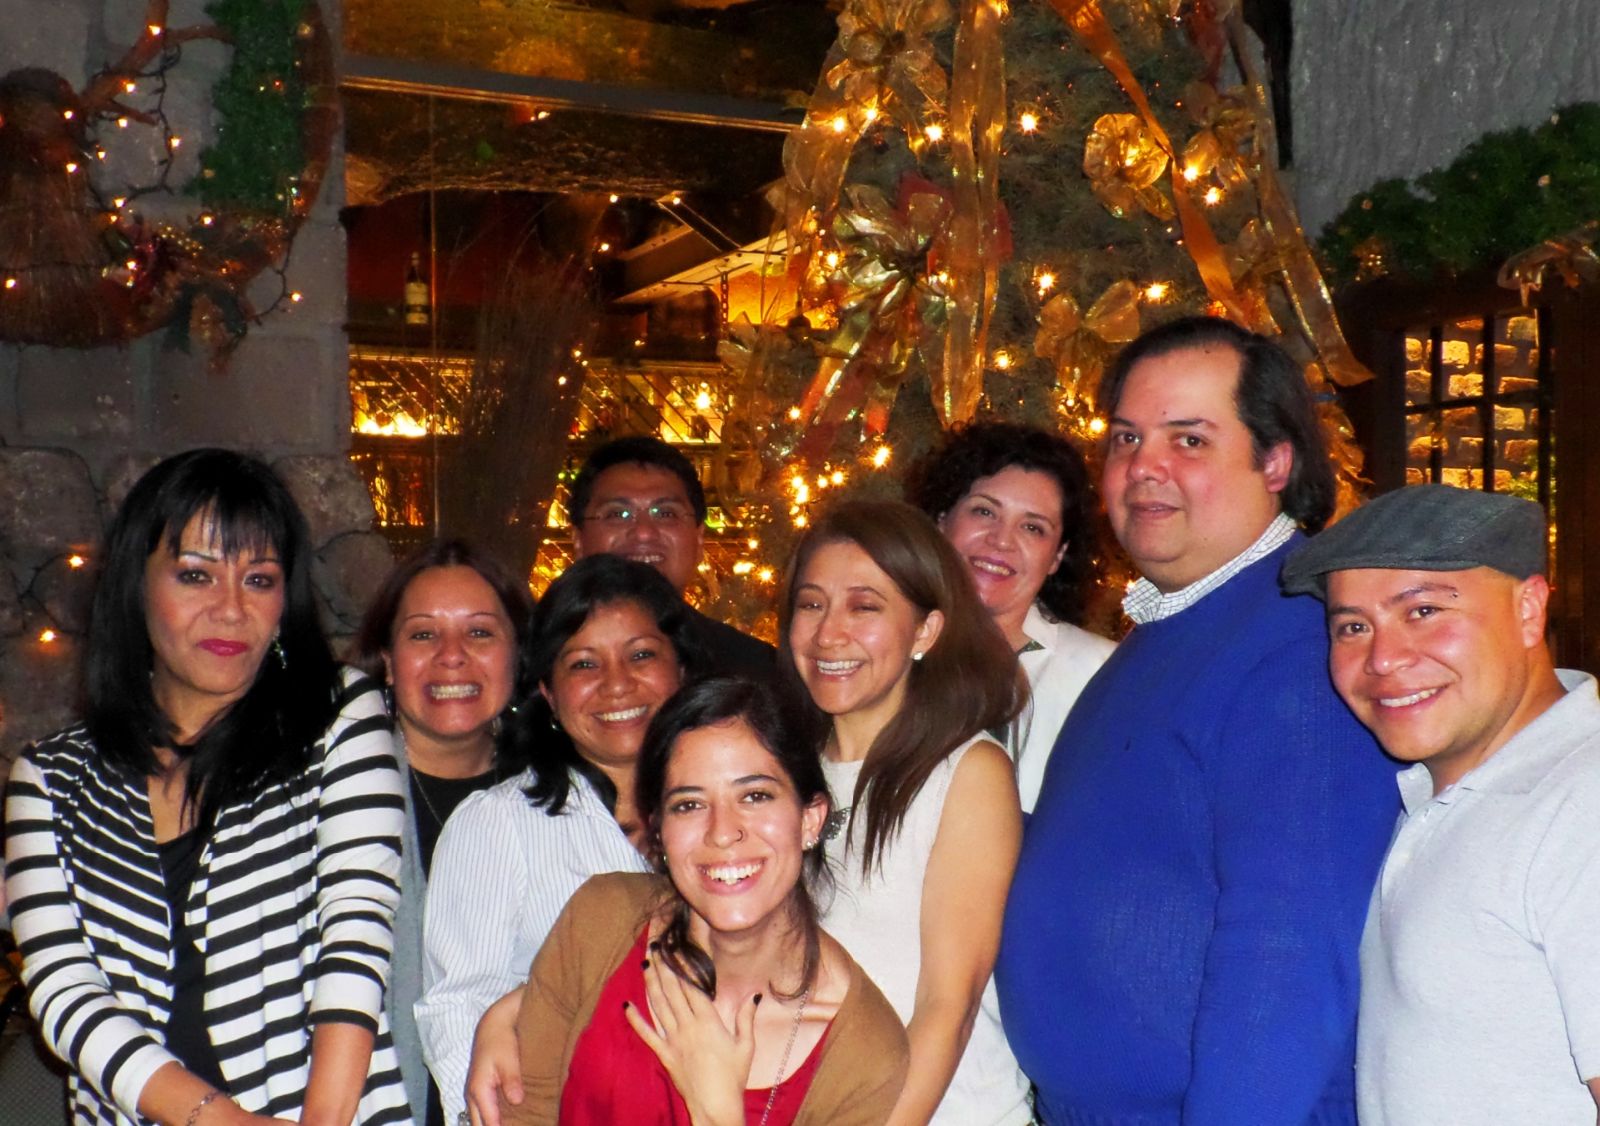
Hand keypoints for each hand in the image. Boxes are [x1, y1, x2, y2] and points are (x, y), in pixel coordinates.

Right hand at [465, 987, 524, 1125]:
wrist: (493, 1025)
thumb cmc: (501, 1040)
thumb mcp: (509, 1059)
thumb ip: (512, 1081)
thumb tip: (517, 1100)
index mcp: (479, 1090)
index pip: (489, 1122)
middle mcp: (473, 1096)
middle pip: (480, 1125)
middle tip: (518, 1125)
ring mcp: (474, 1094)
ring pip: (479, 1120)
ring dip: (492, 1123)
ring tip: (516, 1123)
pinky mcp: (480, 1091)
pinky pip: (483, 1112)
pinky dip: (492, 1118)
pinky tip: (509, 1119)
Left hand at [624, 955, 754, 1125]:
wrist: (716, 1106)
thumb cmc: (734, 1077)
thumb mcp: (746, 1046)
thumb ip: (746, 1019)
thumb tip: (755, 995)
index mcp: (709, 1022)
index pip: (693, 986)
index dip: (684, 965)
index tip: (677, 948)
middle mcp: (688, 1027)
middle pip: (673, 991)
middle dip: (664, 967)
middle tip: (656, 947)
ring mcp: (674, 1040)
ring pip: (659, 1006)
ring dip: (651, 984)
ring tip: (645, 963)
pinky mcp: (664, 1054)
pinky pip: (647, 1034)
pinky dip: (635, 1019)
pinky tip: (627, 1005)